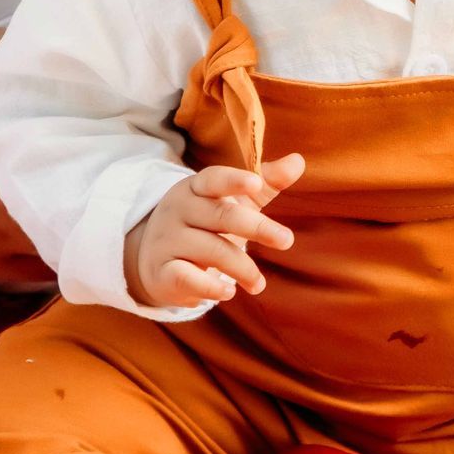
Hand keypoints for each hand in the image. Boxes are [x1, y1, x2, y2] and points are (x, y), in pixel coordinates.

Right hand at [127, 153, 304, 310]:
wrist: (155, 259)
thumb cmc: (206, 224)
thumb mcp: (234, 201)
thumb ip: (266, 183)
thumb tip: (298, 160)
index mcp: (196, 188)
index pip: (213, 179)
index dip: (234, 181)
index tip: (257, 184)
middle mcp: (178, 210)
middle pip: (221, 215)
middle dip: (257, 227)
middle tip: (287, 240)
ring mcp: (167, 241)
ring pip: (211, 250)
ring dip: (243, 268)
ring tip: (259, 284)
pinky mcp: (162, 272)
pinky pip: (185, 277)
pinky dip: (209, 287)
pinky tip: (229, 293)